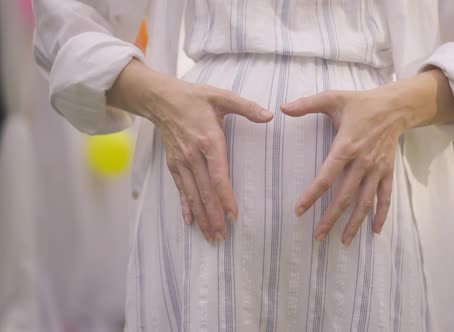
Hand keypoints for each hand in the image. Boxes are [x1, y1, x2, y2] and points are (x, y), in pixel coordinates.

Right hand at [155, 82, 272, 241]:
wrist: (161, 99)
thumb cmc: (195, 98)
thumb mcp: (222, 96)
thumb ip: (247, 107)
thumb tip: (270, 116)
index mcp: (209, 140)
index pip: (218, 175)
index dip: (225, 197)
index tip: (233, 214)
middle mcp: (193, 155)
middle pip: (204, 191)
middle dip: (213, 216)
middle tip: (222, 236)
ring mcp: (181, 161)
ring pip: (192, 194)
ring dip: (201, 216)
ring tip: (211, 236)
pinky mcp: (173, 164)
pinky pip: (180, 189)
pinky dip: (185, 206)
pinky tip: (190, 222)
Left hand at [281, 88, 399, 245]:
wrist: (396, 106)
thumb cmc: (361, 103)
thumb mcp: (333, 98)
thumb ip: (307, 104)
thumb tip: (282, 108)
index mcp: (346, 146)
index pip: (326, 176)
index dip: (312, 195)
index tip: (299, 210)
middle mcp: (362, 162)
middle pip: (345, 196)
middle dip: (331, 218)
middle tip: (318, 236)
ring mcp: (377, 169)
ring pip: (365, 202)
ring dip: (354, 223)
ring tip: (343, 241)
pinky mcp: (388, 172)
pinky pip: (385, 197)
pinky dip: (381, 215)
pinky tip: (374, 231)